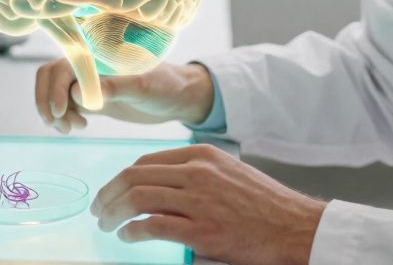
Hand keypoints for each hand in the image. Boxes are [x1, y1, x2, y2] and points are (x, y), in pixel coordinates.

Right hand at [34, 60, 214, 133]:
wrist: (180, 97)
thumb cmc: (166, 85)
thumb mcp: (143, 87)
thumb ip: (113, 87)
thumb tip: (76, 92)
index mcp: (98, 54)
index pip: (62, 64)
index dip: (54, 87)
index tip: (60, 112)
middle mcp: (90, 65)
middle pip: (49, 75)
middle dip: (47, 100)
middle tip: (59, 123)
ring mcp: (89, 81)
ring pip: (53, 90)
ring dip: (52, 110)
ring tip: (71, 128)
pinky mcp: (92, 97)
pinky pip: (64, 103)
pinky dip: (62, 116)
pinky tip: (78, 127)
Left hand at [91, 144, 323, 264]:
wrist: (293, 226)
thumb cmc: (262, 203)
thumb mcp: (227, 173)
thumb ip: (194, 174)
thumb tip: (157, 186)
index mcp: (202, 155)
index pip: (145, 161)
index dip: (121, 177)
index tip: (110, 192)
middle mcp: (197, 173)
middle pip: (134, 177)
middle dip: (108, 194)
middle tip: (98, 209)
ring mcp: (199, 201)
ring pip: (137, 198)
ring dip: (113, 213)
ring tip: (106, 224)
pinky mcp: (202, 230)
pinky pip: (152, 226)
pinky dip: (131, 231)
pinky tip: (126, 236)